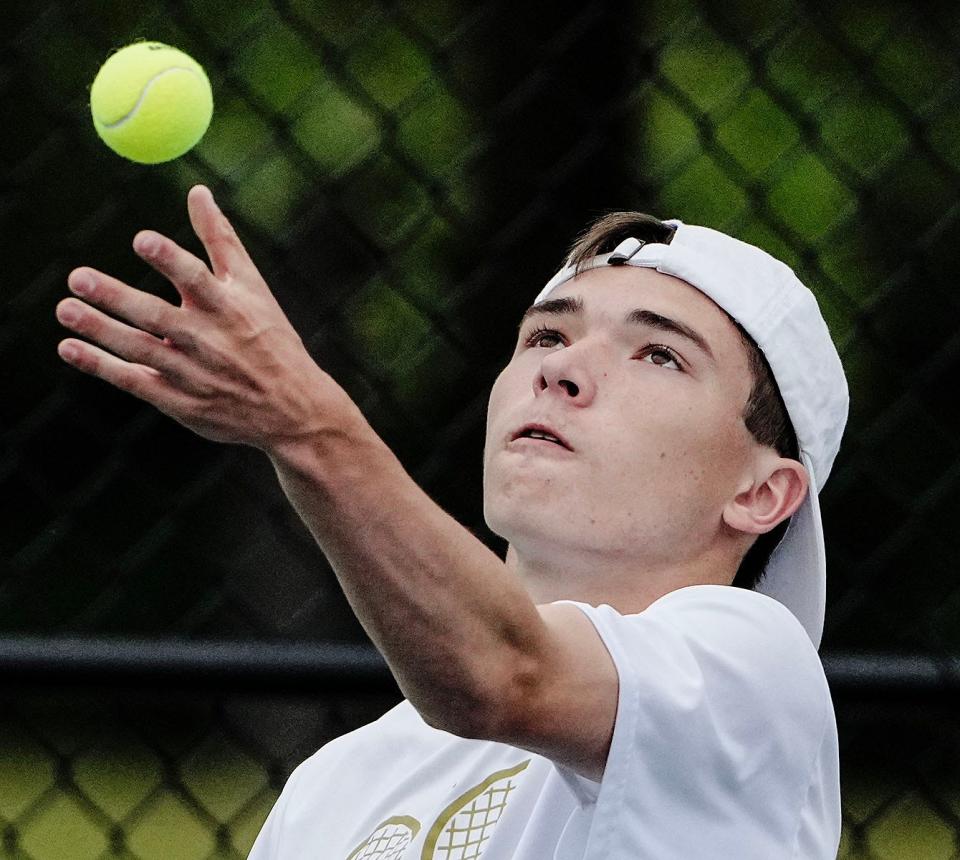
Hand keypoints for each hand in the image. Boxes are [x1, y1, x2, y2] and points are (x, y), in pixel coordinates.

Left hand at [56, 185, 341, 452]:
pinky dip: (100, 365)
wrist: (291, 408)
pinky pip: (134, 381)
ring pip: (139, 349)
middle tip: (77, 276)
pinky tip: (70, 347)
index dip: (170, 259)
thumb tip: (197, 191)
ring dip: (100, 329)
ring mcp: (192, 373)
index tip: (141, 240)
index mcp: (229, 309)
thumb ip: (221, 241)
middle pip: (156, 316)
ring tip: (66, 309)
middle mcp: (209, 341)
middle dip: (116, 296)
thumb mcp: (254, 289)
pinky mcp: (180, 402)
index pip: (197, 279)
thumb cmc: (270, 340)